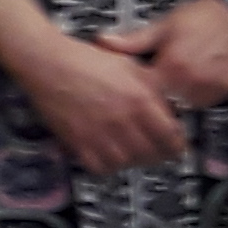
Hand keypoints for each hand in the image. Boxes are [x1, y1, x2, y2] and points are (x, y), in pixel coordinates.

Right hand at [16, 32, 184, 173]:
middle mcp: (122, 119)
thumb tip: (170, 105)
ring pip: (127, 163)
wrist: (49, 63)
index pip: (170, 135)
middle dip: (158, 155)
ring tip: (134, 152)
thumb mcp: (132, 66)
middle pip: (151, 154)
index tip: (178, 145)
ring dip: (134, 161)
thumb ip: (154, 87)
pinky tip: (111, 155)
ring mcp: (99, 133)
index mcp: (140, 99)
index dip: (177, 144)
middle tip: (158, 152)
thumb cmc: (88, 60)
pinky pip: (100, 168)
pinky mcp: (78, 142)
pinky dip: (108, 166)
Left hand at [94, 0, 227, 112]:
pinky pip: (204, 102)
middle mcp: (193, 82)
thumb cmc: (200, 17)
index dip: (138, 90)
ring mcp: (212, 89)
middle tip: (156, 82)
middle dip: (158, 96)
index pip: (146, 93)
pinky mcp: (226, 91)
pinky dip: (196, 96)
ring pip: (185, 106)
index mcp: (172, 66)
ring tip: (177, 80)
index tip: (133, 87)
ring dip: (178, 98)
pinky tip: (194, 79)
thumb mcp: (163, 26)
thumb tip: (103, 42)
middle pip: (165, 103)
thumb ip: (133, 40)